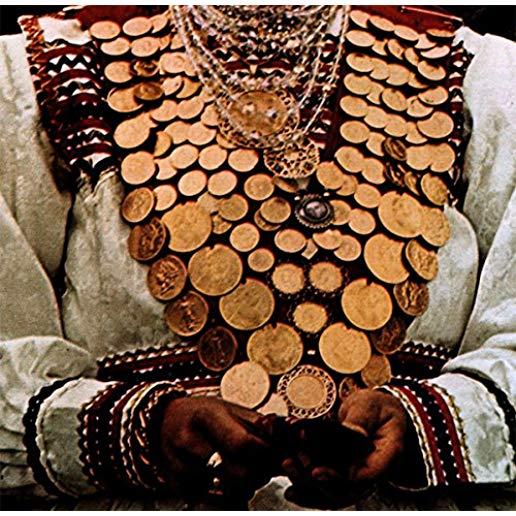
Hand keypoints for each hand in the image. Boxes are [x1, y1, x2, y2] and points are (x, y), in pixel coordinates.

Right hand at [159, 396, 273, 501]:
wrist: (161, 422)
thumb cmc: (201, 414)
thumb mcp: (227, 408)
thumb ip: (258, 423)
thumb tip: (290, 438)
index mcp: (207, 416)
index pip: (243, 443)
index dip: (265, 452)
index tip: (273, 451)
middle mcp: (191, 443)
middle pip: (240, 474)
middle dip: (260, 473)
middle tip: (263, 465)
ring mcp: (183, 470)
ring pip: (231, 493)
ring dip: (248, 487)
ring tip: (246, 470)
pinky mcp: (181, 490)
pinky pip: (218, 504)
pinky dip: (233, 497)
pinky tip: (232, 482)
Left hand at [282, 389, 407, 507]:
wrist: (377, 413)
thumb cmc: (377, 407)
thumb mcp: (370, 406)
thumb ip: (361, 419)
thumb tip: (351, 432)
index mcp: (387, 454)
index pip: (367, 473)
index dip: (341, 476)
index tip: (316, 472)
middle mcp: (372, 471)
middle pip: (346, 489)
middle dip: (315, 480)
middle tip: (292, 462)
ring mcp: (356, 475)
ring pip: (333, 491)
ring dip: (307, 482)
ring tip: (286, 464)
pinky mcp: (341, 472)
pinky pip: (326, 485)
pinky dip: (307, 485)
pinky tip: (289, 483)